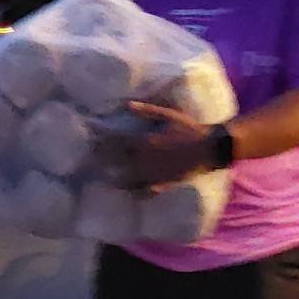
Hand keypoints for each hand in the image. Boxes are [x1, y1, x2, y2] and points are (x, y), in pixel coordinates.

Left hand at [94, 101, 212, 188]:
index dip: (102, 140)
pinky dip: (135, 194)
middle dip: (103, 160)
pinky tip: (128, 194)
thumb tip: (126, 104)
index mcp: (146, 141)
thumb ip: (147, 111)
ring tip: (103, 179)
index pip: (117, 141)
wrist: (210, 148)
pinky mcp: (164, 184)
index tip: (89, 139)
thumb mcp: (169, 115)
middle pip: (118, 161)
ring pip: (128, 179)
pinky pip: (146, 192)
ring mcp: (154, 174)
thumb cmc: (190, 128)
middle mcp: (146, 159)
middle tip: (89, 160)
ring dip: (115, 179)